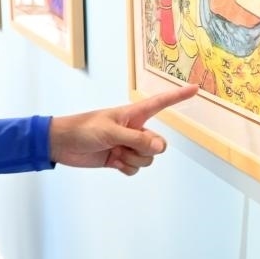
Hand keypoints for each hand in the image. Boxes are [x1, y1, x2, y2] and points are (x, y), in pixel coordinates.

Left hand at [48, 84, 197, 174]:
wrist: (63, 144)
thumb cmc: (84, 129)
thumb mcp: (111, 132)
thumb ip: (137, 140)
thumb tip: (161, 149)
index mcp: (133, 114)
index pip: (160, 103)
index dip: (178, 96)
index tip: (196, 89)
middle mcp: (134, 129)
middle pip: (158, 143)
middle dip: (146, 149)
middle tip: (126, 146)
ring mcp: (128, 145)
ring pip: (148, 159)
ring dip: (133, 160)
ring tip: (115, 153)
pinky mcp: (120, 159)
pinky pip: (136, 169)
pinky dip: (127, 168)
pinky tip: (114, 162)